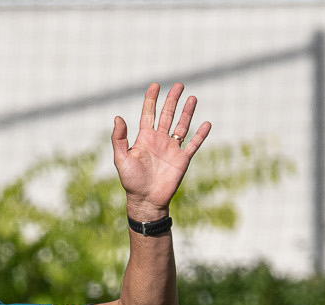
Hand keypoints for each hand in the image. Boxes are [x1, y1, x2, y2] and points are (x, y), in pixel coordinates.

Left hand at [111, 83, 209, 220]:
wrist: (146, 200)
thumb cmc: (131, 181)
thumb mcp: (121, 159)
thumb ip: (119, 139)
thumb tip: (117, 117)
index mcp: (145, 138)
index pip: (149, 113)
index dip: (151, 99)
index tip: (155, 85)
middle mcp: (159, 140)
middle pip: (167, 115)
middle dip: (173, 100)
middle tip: (179, 85)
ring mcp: (172, 149)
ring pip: (182, 126)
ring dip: (187, 112)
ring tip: (192, 97)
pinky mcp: (182, 159)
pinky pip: (193, 144)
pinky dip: (200, 135)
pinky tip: (206, 123)